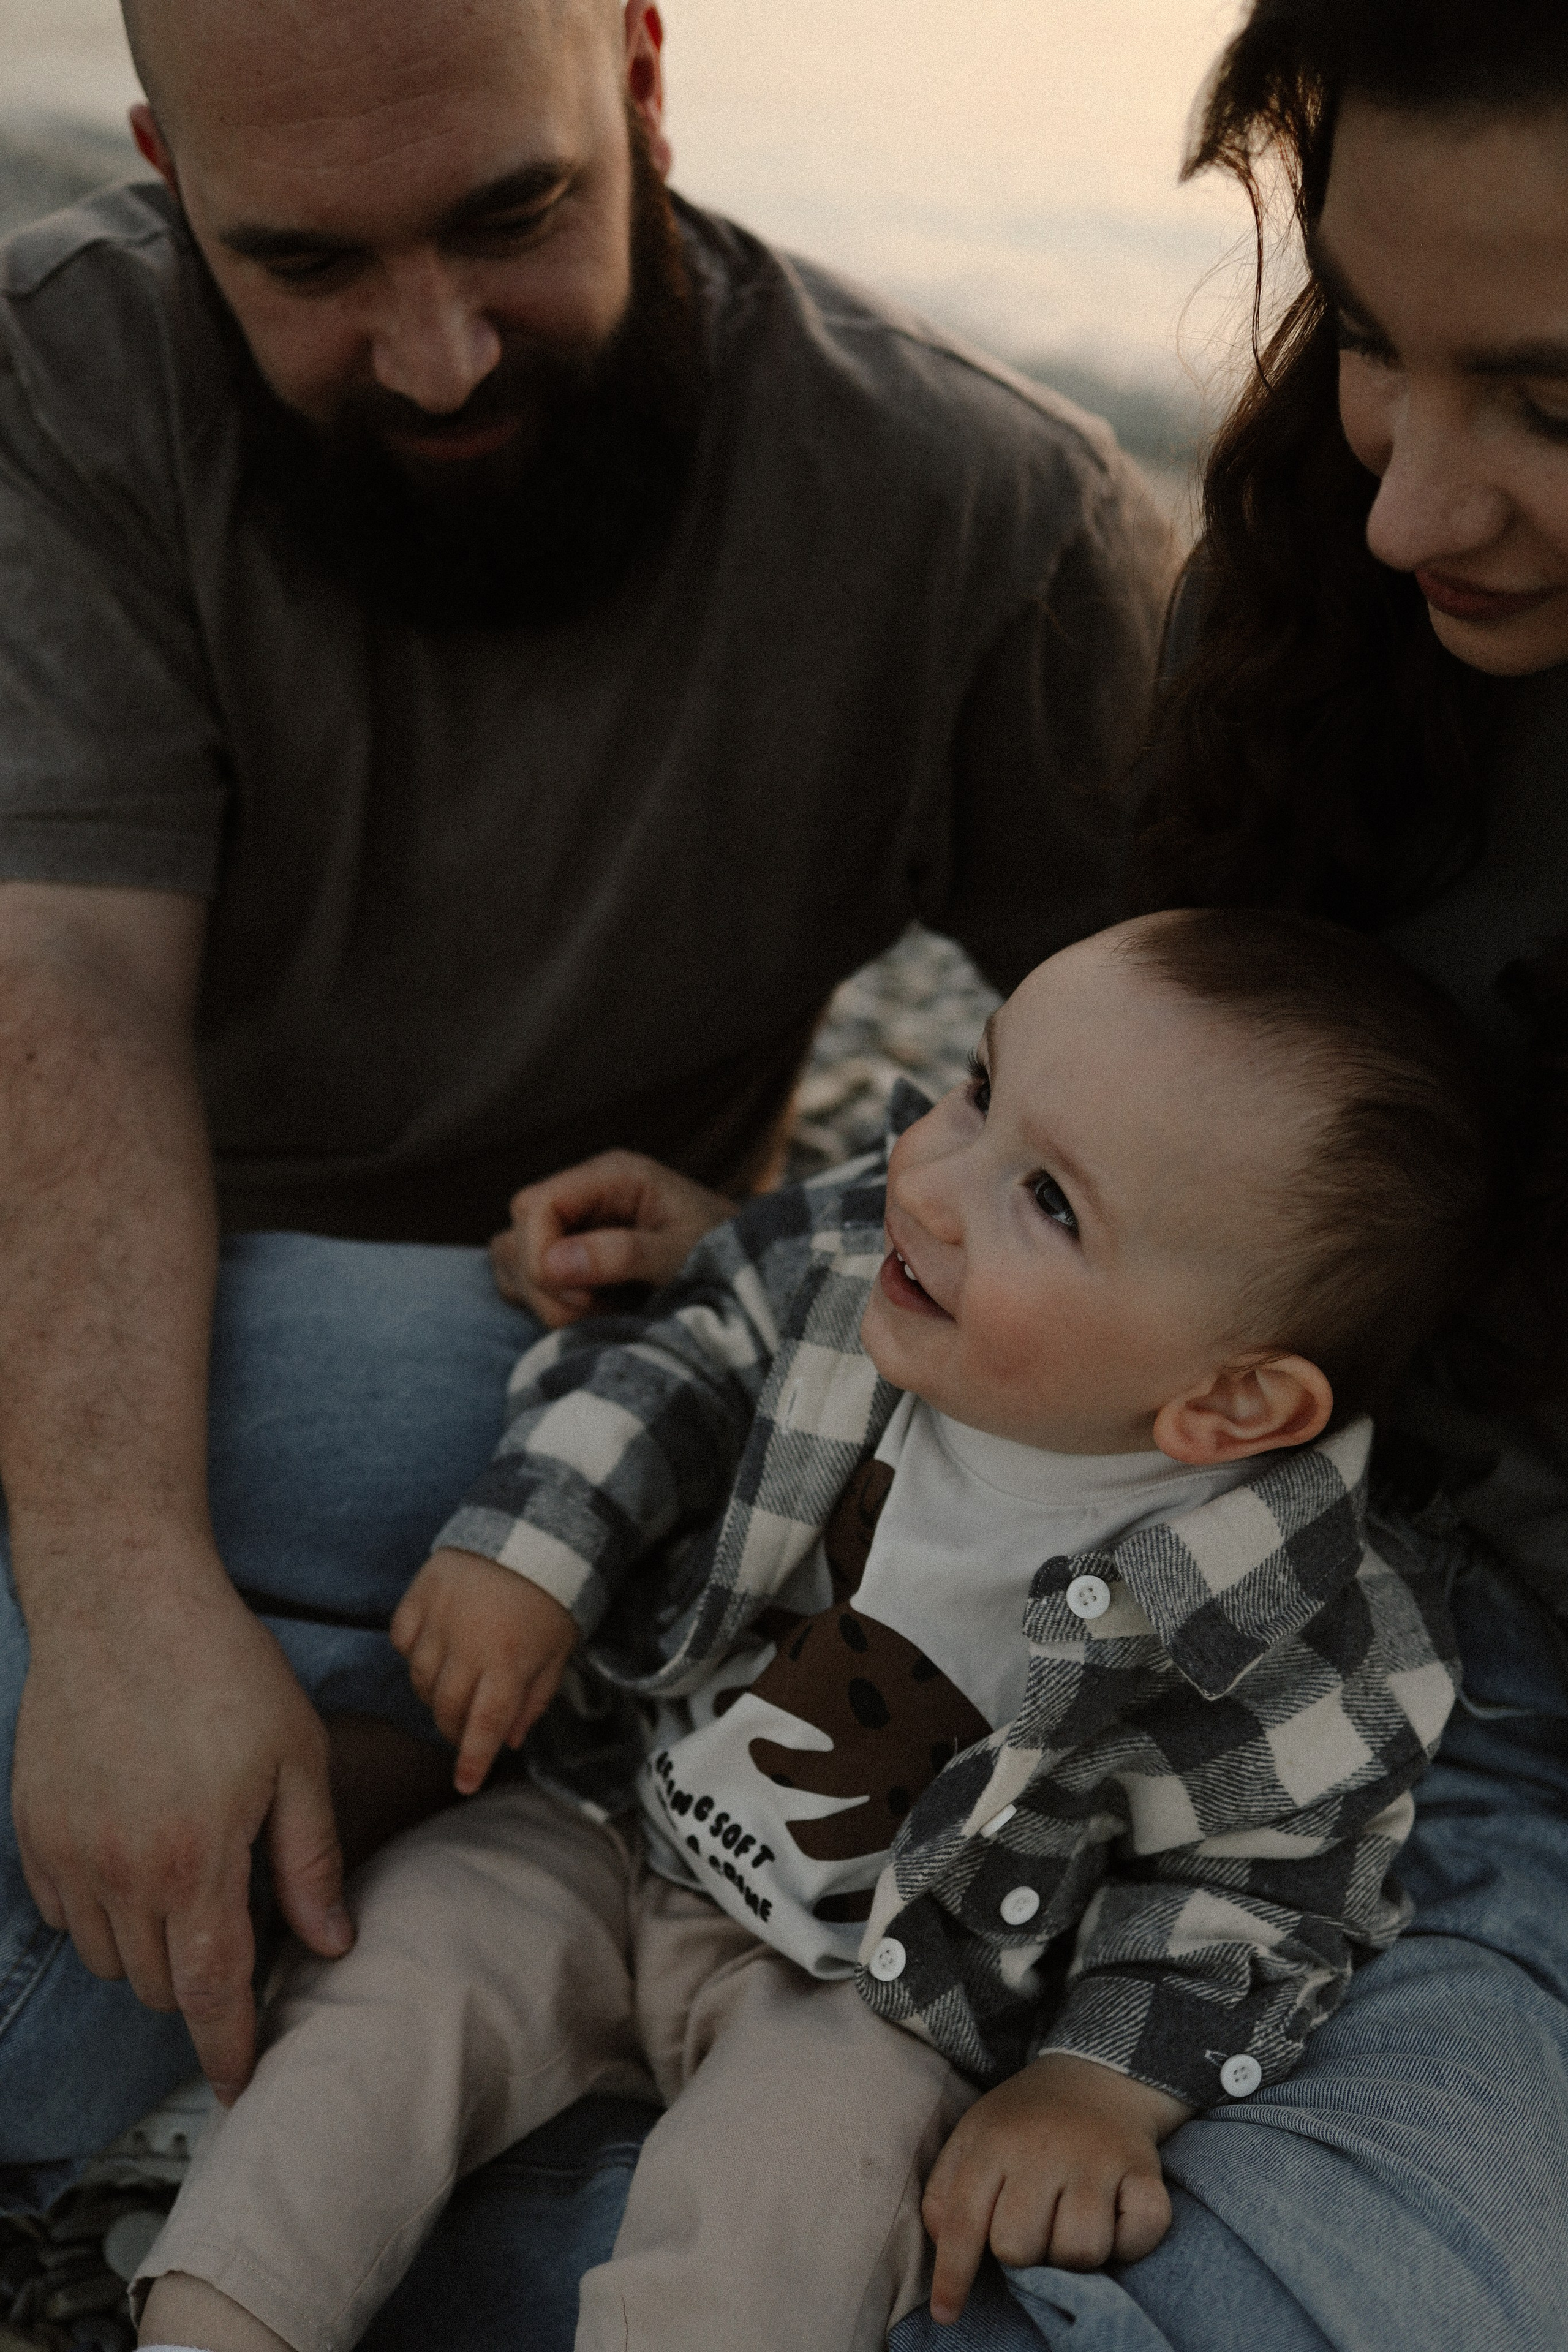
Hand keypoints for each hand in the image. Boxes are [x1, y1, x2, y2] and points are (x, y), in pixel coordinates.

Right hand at [13, 1545, 351, 2105]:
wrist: (122, 1599)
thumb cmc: (222, 1666)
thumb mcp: (298, 1756)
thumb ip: (310, 1860)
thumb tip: (331, 1942)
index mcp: (196, 1859)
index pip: (212, 1994)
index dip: (228, 2051)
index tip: (241, 2085)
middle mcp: (122, 1871)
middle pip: (161, 1986)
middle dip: (202, 1986)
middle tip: (238, 1934)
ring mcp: (69, 1854)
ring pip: (113, 1959)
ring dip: (154, 1950)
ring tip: (193, 1884)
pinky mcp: (34, 1830)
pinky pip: (69, 1914)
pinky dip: (105, 1913)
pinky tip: (141, 1859)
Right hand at [391, 1547, 579, 1794]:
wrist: (533, 1528)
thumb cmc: (553, 1593)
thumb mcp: (559, 1649)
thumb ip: (535, 1697)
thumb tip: (510, 1741)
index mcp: (510, 1661)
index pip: (484, 1726)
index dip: (472, 1759)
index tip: (464, 1783)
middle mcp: (469, 1644)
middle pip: (447, 1707)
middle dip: (453, 1729)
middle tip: (463, 1731)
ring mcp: (440, 1617)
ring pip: (420, 1677)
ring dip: (433, 1694)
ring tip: (451, 1689)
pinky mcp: (420, 1592)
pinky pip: (402, 1637)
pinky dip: (412, 1652)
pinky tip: (431, 1650)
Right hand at [490, 1150, 733, 1327]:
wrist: (752, 1274)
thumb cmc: (727, 1256)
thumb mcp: (683, 1255)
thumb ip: (623, 1254)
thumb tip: (552, 1264)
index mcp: (613, 1175)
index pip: (535, 1205)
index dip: (542, 1257)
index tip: (582, 1300)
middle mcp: (586, 1193)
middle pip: (518, 1232)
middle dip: (546, 1285)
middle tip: (598, 1313)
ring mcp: (574, 1225)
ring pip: (513, 1258)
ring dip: (545, 1298)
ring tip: (600, 1314)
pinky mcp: (569, 1257)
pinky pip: (523, 1279)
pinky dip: (546, 1303)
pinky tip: (591, 1314)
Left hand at [922, 2054, 1193, 2320]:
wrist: (1095, 2074)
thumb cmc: (1025, 2122)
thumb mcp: (972, 2137)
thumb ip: (946, 2190)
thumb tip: (943, 2243)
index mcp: (995, 2142)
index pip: (963, 2221)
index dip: (952, 2275)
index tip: (948, 2314)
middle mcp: (1046, 2149)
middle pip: (1020, 2248)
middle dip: (1022, 2254)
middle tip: (1034, 2226)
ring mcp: (1099, 2159)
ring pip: (1080, 2252)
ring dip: (1073, 2255)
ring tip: (1069, 2224)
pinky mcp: (1145, 2171)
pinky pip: (1139, 2236)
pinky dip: (1128, 2244)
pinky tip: (1113, 2221)